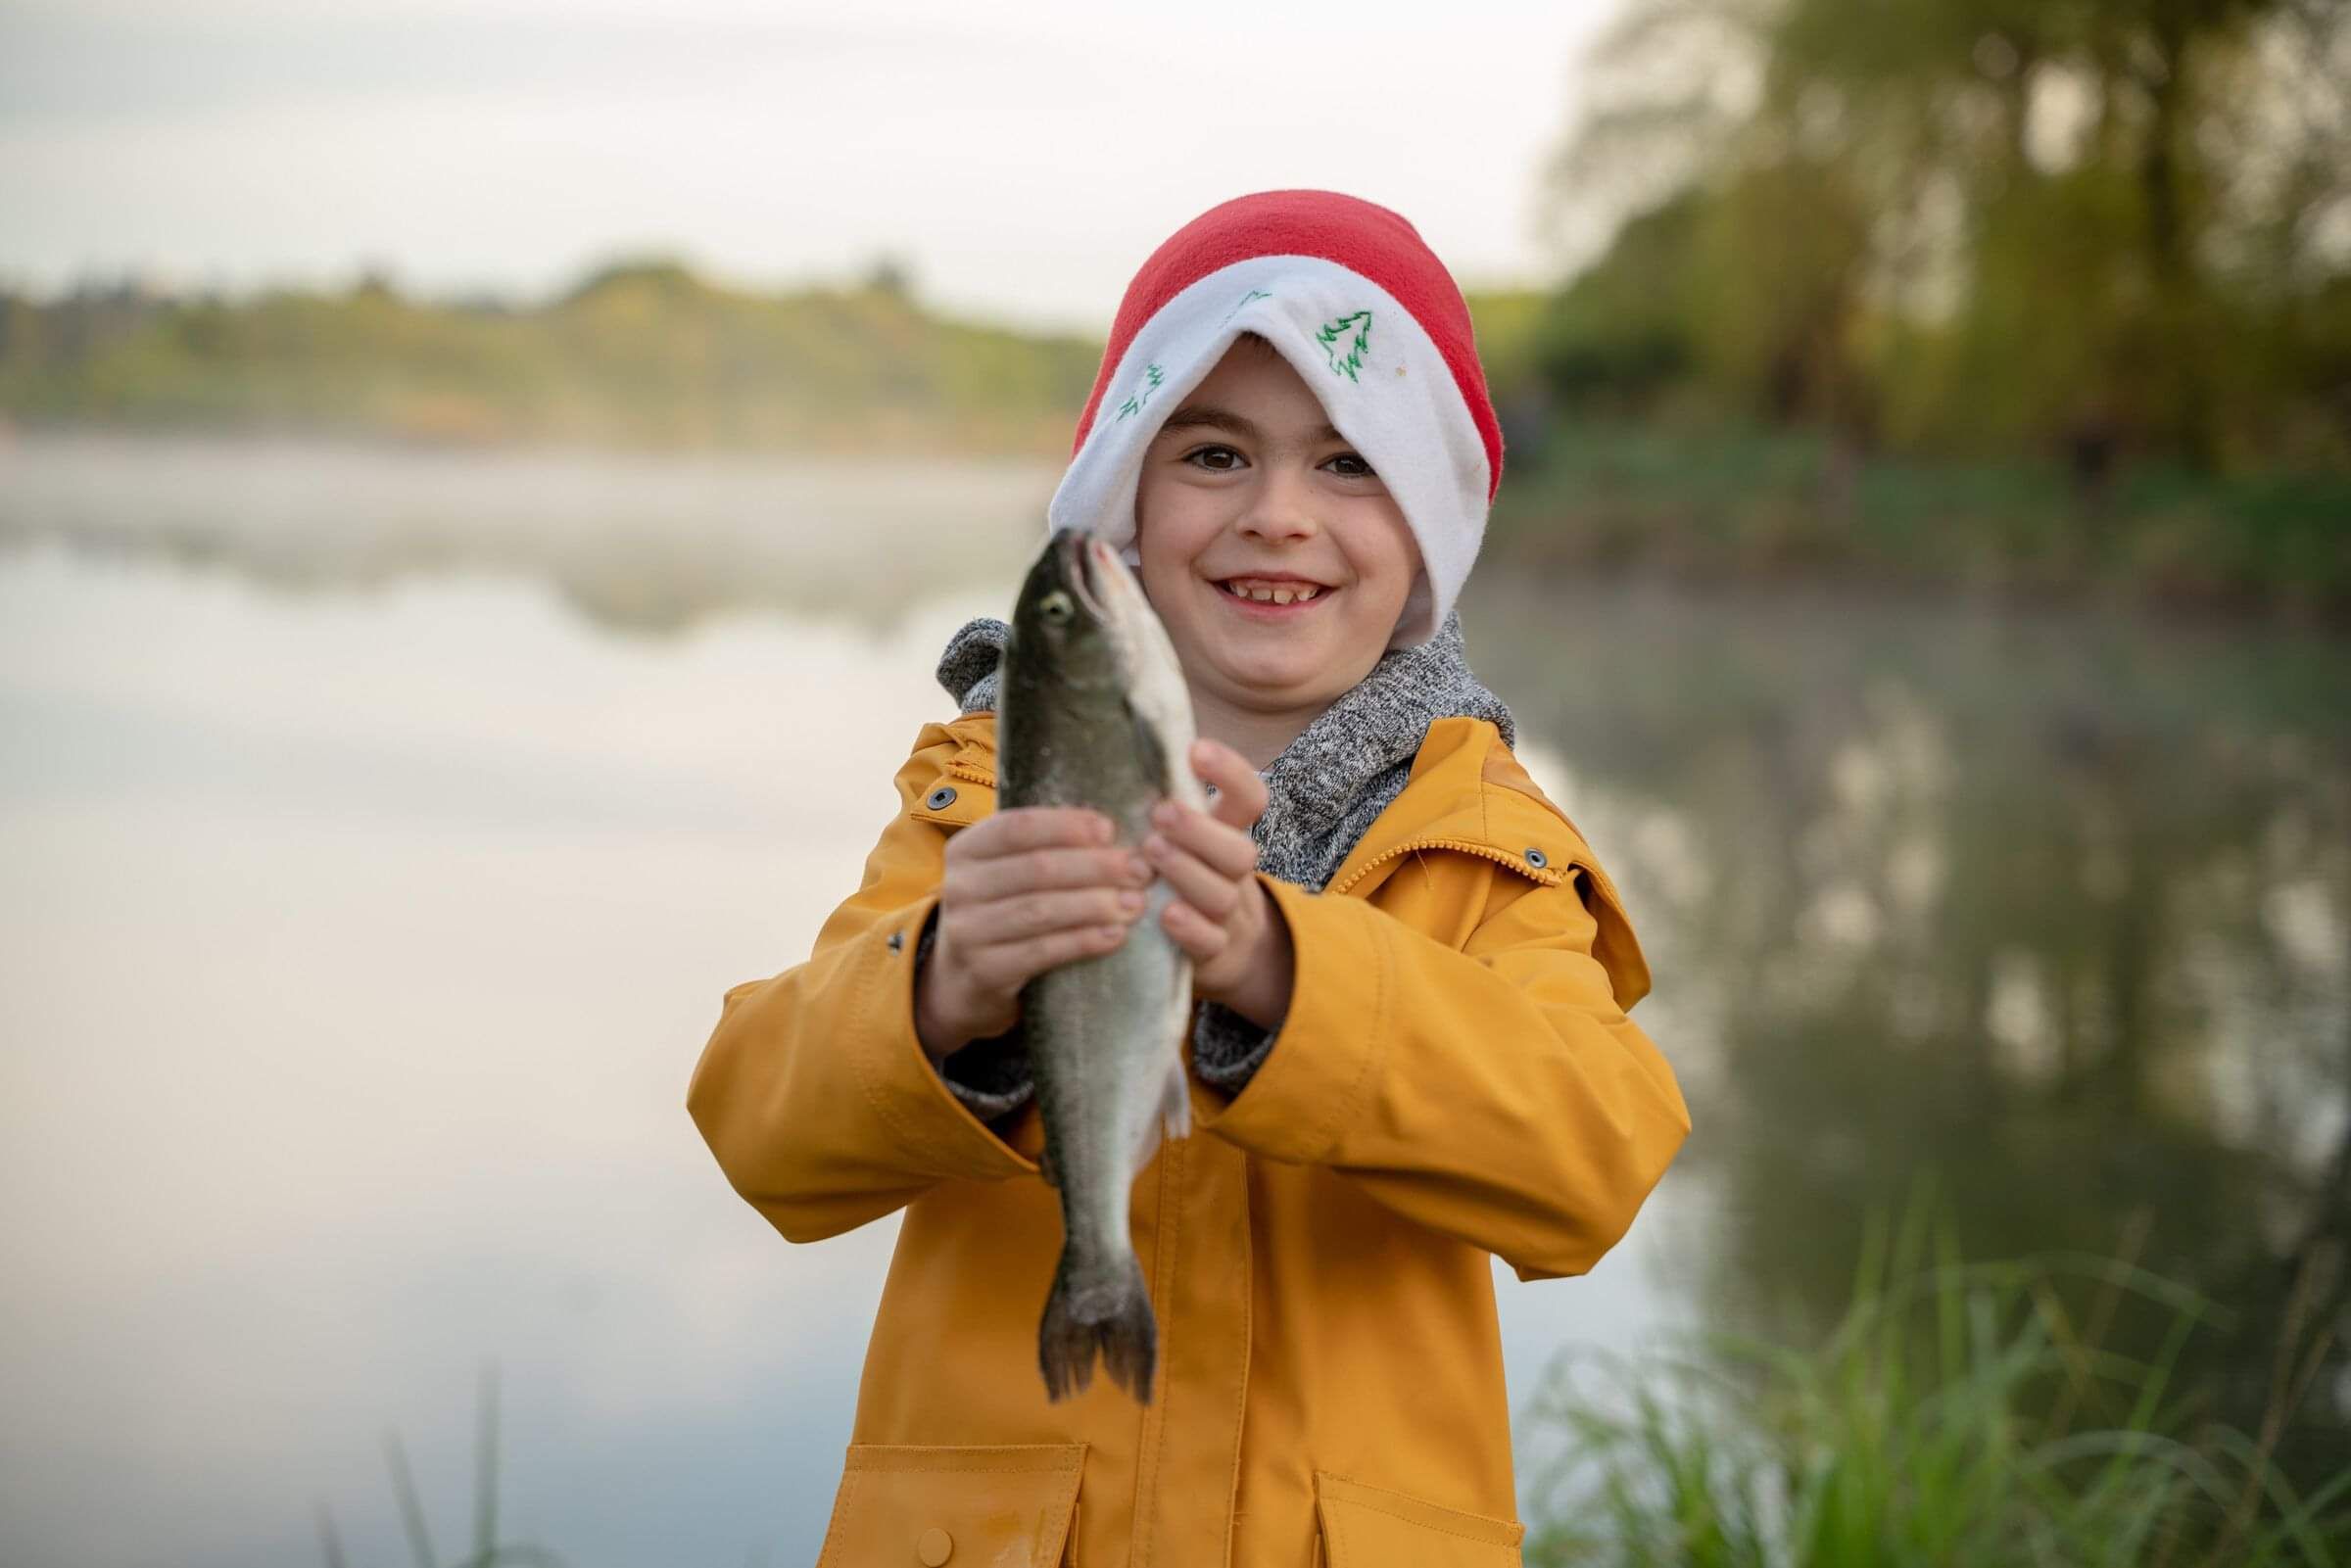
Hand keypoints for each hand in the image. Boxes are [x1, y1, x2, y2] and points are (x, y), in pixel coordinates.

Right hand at [915, 806, 1152, 1064]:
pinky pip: (1041, 952)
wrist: (963, 979)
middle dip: (1095, 867)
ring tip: (1135, 903)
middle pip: (1036, 868)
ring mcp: (967, 931)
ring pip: (1040, 910)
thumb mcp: (1009, 872)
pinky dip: (1083, 941)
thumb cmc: (1003, 910)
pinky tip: (1115, 934)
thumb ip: (1048, 847)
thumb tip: (1113, 832)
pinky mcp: (983, 971)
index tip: (1110, 830)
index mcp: (966, 849)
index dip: (1067, 826)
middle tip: (1140, 870)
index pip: (1018, 827)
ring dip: (1095, 904)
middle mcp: (959, 887)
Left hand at [1146, 739, 1293, 1030]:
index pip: (1248, 797)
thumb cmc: (1180, 879)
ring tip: (1152, 853)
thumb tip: (1117, 740)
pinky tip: (1166, 913)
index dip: (1230, 772)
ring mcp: (1227, 915)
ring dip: (1188, 871)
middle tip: (1161, 813)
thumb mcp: (1181, 839)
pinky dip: (1190, 927)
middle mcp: (1233, 873)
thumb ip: (1161, 802)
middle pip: (1240, 849)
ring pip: (1223, 893)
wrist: (1223, 952)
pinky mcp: (1215, 954)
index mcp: (1226, 835)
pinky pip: (1211, 941)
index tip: (1195, 750)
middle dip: (1200, 829)